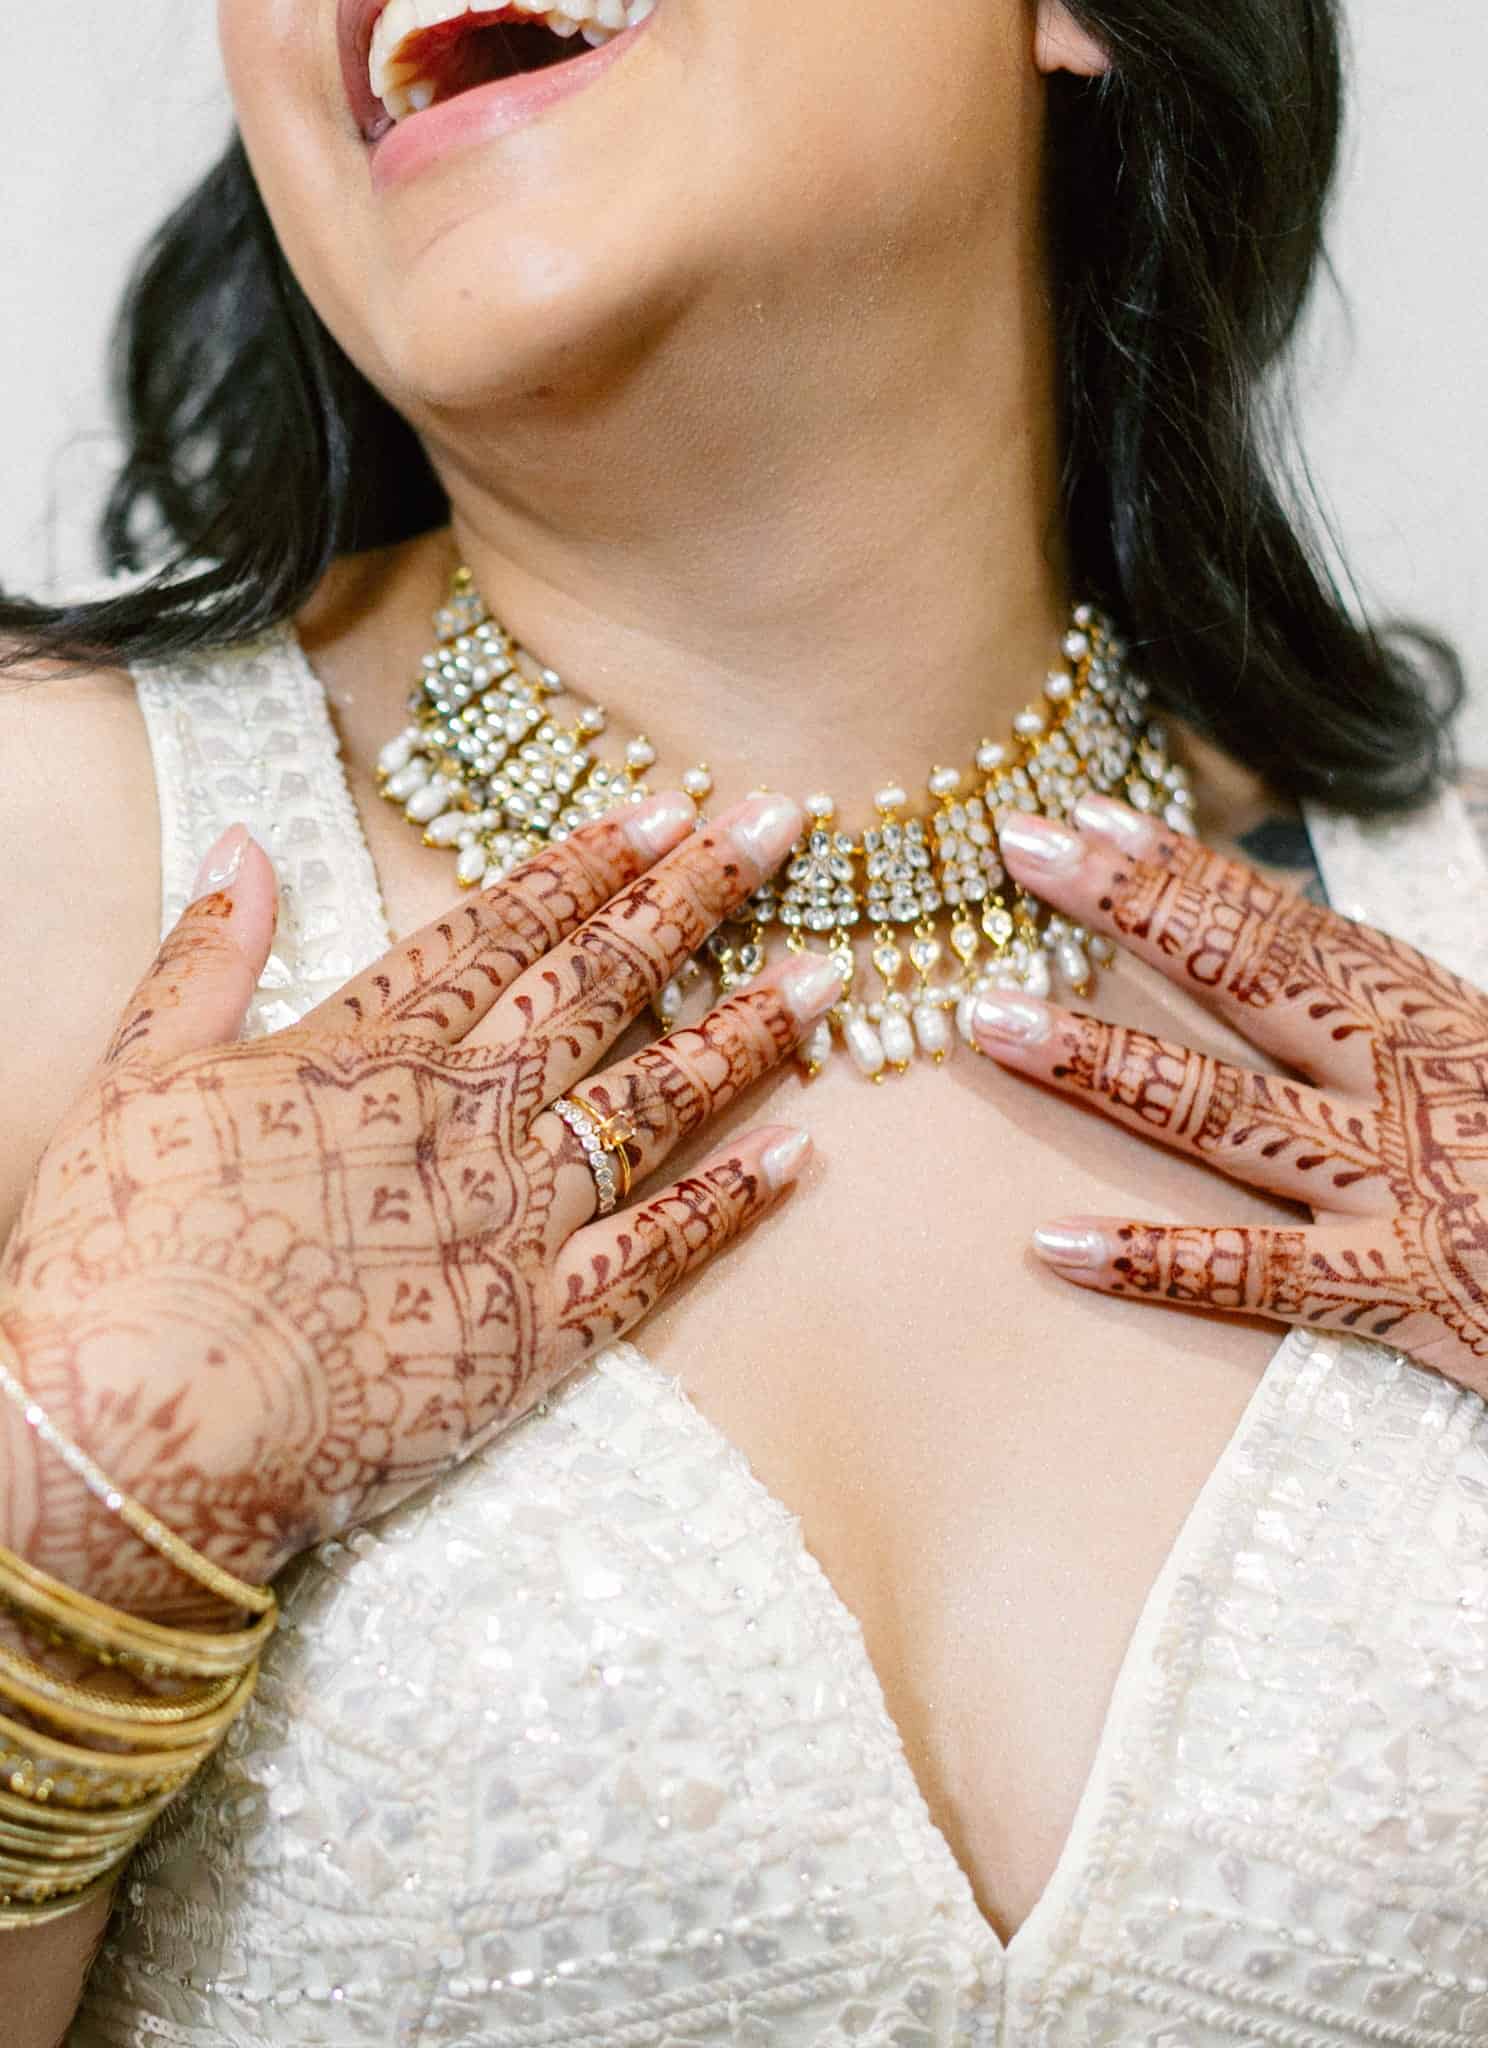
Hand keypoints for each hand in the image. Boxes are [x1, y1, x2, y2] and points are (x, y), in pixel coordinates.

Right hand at [1, 793, 835, 1614]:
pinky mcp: (541, 1329)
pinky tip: (802, 1154)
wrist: (143, 1429)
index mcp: (372, 1047)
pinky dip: (734, 1204)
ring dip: (746, 1031)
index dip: (587, 863)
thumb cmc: (122, 1254)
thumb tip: (245, 844)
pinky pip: (660, 1253)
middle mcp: (465, 1112)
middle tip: (783, 826)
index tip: (663, 807)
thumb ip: (205, 952)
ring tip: (831, 973)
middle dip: (695, 897)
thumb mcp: (134, 1072)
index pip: (503, 929)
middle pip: (600, 983)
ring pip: (655, 1101)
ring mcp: (514, 1218)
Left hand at [969, 793, 1487, 1392]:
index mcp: (1442, 1019)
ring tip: (988, 1018)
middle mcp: (1413, 1080)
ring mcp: (1404, 1183)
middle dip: (1128, 906)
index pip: (1294, 923)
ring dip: (1099, 1059)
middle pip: (1248, 976)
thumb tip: (1313, 940)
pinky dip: (1151, 1261)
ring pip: (1222, 1110)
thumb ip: (1410, 1011)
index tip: (1091, 815)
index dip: (1186, 868)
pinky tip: (1053, 1243)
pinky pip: (1257, 1276)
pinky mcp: (1408, 1292)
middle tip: (1016, 846)